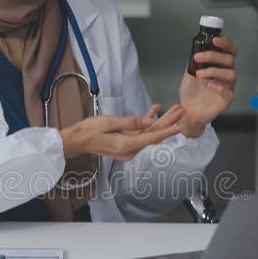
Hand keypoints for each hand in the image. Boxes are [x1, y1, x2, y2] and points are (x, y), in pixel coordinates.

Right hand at [60, 109, 183, 161]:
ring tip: (173, 109)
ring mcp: (128, 147)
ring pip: (149, 132)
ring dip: (160, 120)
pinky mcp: (125, 142)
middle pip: (154, 134)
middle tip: (181, 110)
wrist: (76, 140)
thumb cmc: (89, 131)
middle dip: (168, 122)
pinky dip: (146, 121)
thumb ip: (131, 122)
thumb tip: (148, 122)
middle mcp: (130, 149)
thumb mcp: (109, 123)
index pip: (152, 137)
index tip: (181, 126)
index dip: (168, 130)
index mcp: (127, 145)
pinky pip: (140, 132)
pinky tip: (154, 110)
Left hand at [179, 36, 237, 136]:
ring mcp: (228, 87)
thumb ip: (194, 62)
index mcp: (220, 66)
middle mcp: (226, 75)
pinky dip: (218, 86)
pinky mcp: (227, 100)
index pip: (230, 51)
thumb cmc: (191, 93)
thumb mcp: (189, 73)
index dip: (225, 44)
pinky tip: (209, 85)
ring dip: (213, 71)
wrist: (187, 111)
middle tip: (198, 57)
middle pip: (230, 60)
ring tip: (199, 74)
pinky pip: (228, 92)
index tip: (214, 40)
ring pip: (230, 74)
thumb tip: (195, 49)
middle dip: (213, 56)